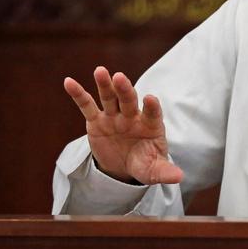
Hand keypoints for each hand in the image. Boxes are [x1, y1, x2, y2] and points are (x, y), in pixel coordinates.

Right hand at [63, 67, 182, 184]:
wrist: (124, 166)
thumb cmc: (144, 164)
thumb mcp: (153, 170)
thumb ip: (164, 171)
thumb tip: (179, 177)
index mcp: (150, 126)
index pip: (153, 113)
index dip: (152, 106)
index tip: (150, 99)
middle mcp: (133, 117)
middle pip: (129, 100)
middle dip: (125, 89)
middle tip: (120, 77)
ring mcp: (114, 117)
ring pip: (109, 98)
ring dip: (105, 84)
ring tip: (100, 71)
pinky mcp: (96, 121)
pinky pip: (87, 106)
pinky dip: (78, 94)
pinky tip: (69, 82)